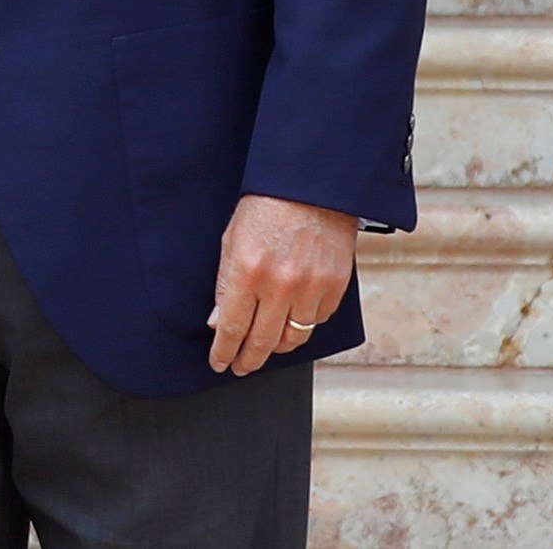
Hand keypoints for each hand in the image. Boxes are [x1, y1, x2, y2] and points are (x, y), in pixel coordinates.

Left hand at [207, 194, 354, 375]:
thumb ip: (224, 284)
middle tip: (241, 367)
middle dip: (248, 360)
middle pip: (263, 342)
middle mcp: (280, 285)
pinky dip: (303, 325)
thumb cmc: (267, 206)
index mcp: (248, 272)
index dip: (224, 351)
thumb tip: (218, 322)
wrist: (312, 186)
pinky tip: (292, 321)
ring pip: (293, 338)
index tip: (219, 363)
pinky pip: (317, 321)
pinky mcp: (335, 287)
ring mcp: (311, 288)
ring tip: (265, 348)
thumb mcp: (232, 240)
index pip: (231, 327)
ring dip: (276, 348)